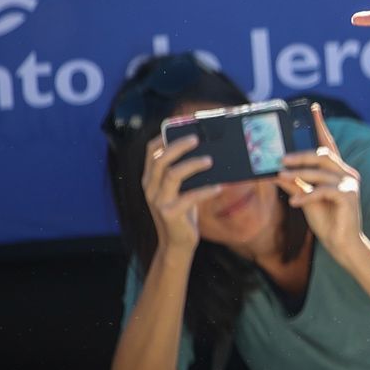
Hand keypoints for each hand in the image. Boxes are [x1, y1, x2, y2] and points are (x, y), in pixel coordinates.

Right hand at [140, 135, 220, 253]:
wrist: (177, 244)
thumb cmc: (182, 212)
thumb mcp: (179, 190)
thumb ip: (183, 173)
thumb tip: (206, 151)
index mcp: (150, 179)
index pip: (151, 151)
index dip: (164, 137)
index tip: (180, 125)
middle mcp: (150, 188)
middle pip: (161, 159)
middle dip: (179, 145)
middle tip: (197, 138)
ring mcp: (158, 201)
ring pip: (172, 175)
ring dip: (193, 164)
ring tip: (210, 160)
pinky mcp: (170, 214)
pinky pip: (189, 197)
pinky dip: (206, 190)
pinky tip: (219, 187)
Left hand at [277, 104, 364, 259]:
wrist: (342, 245)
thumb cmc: (326, 221)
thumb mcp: (305, 199)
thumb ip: (294, 184)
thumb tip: (276, 172)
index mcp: (338, 171)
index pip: (328, 144)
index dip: (320, 125)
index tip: (312, 108)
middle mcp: (346, 173)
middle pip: (323, 155)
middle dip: (301, 154)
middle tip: (280, 158)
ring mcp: (349, 184)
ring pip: (321, 171)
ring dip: (299, 173)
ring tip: (280, 175)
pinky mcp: (348, 196)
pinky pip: (323, 190)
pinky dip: (306, 196)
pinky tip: (294, 202)